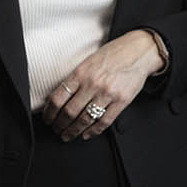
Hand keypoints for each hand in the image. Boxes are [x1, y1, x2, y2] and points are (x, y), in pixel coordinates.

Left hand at [40, 31, 164, 140]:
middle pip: (69, 112)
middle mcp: (92, 84)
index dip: (49, 113)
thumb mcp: (88, 61)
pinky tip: (86, 135)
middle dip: (60, 125)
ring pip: (85, 120)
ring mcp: (107, 93)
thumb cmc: (112, 55)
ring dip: (73, 131)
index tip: (47, 119)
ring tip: (68, 135)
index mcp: (80, 73)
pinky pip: (104, 122)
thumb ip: (75, 79)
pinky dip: (93, 132)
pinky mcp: (121, 101)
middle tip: (56, 130)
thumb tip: (58, 98)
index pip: (58, 98)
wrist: (139, 51)